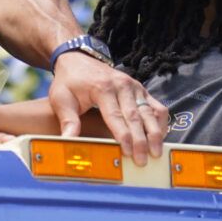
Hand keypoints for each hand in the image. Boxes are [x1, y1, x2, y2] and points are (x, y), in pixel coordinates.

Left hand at [50, 52, 166, 165]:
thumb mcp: (61, 98)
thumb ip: (67, 120)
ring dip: (155, 134)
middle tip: (143, 161)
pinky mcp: (141, 89)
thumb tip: (68, 141)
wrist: (78, 59)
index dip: (123, 136)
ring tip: (156, 153)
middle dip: (141, 141)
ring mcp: (134, 86)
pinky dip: (160, 123)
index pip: (116, 116)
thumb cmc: (69, 82)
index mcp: (102, 88)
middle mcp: (122, 85)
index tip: (128, 153)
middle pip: (136, 117)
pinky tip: (158, 138)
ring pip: (151, 112)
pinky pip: (157, 107)